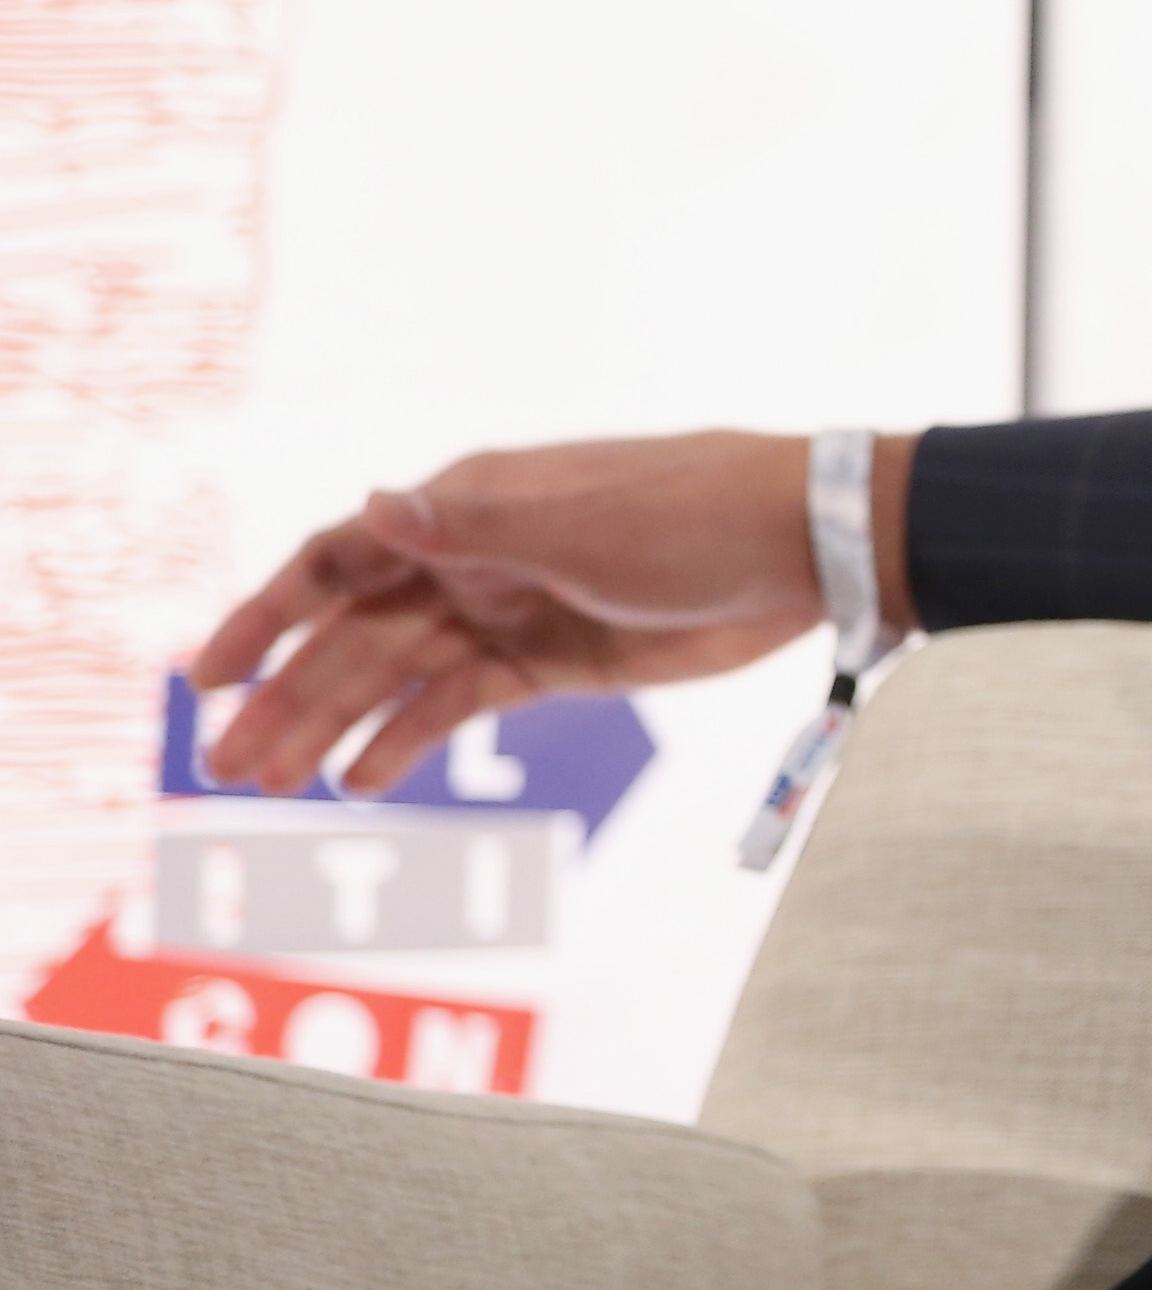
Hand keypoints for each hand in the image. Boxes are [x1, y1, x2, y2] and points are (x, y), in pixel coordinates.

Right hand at [183, 431, 888, 797]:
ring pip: (398, 675)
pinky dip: (410, 737)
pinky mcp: (555, 659)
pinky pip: (463, 701)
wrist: (804, 550)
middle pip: (357, 632)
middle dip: (289, 695)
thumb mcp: (585, 522)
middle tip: (227, 765)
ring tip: (273, 784)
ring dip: (333, 725)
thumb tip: (375, 505)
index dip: (268, 613)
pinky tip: (362, 777)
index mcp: (468, 505)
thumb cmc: (698, 513)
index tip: (208, 673)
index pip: (339, 560)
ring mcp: (512, 609)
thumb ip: (474, 525)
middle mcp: (474, 556)